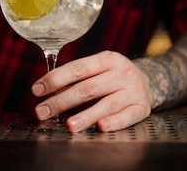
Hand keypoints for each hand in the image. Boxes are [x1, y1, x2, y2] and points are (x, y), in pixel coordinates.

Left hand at [32, 50, 152, 131]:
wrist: (148, 82)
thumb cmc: (114, 76)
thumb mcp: (99, 69)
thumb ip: (77, 78)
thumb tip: (48, 90)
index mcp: (107, 59)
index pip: (78, 68)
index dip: (56, 79)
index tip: (37, 89)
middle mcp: (121, 72)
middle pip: (88, 88)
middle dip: (62, 101)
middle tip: (42, 111)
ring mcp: (133, 90)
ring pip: (106, 104)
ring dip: (86, 116)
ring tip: (69, 125)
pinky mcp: (142, 107)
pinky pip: (127, 116)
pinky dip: (114, 122)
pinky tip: (101, 126)